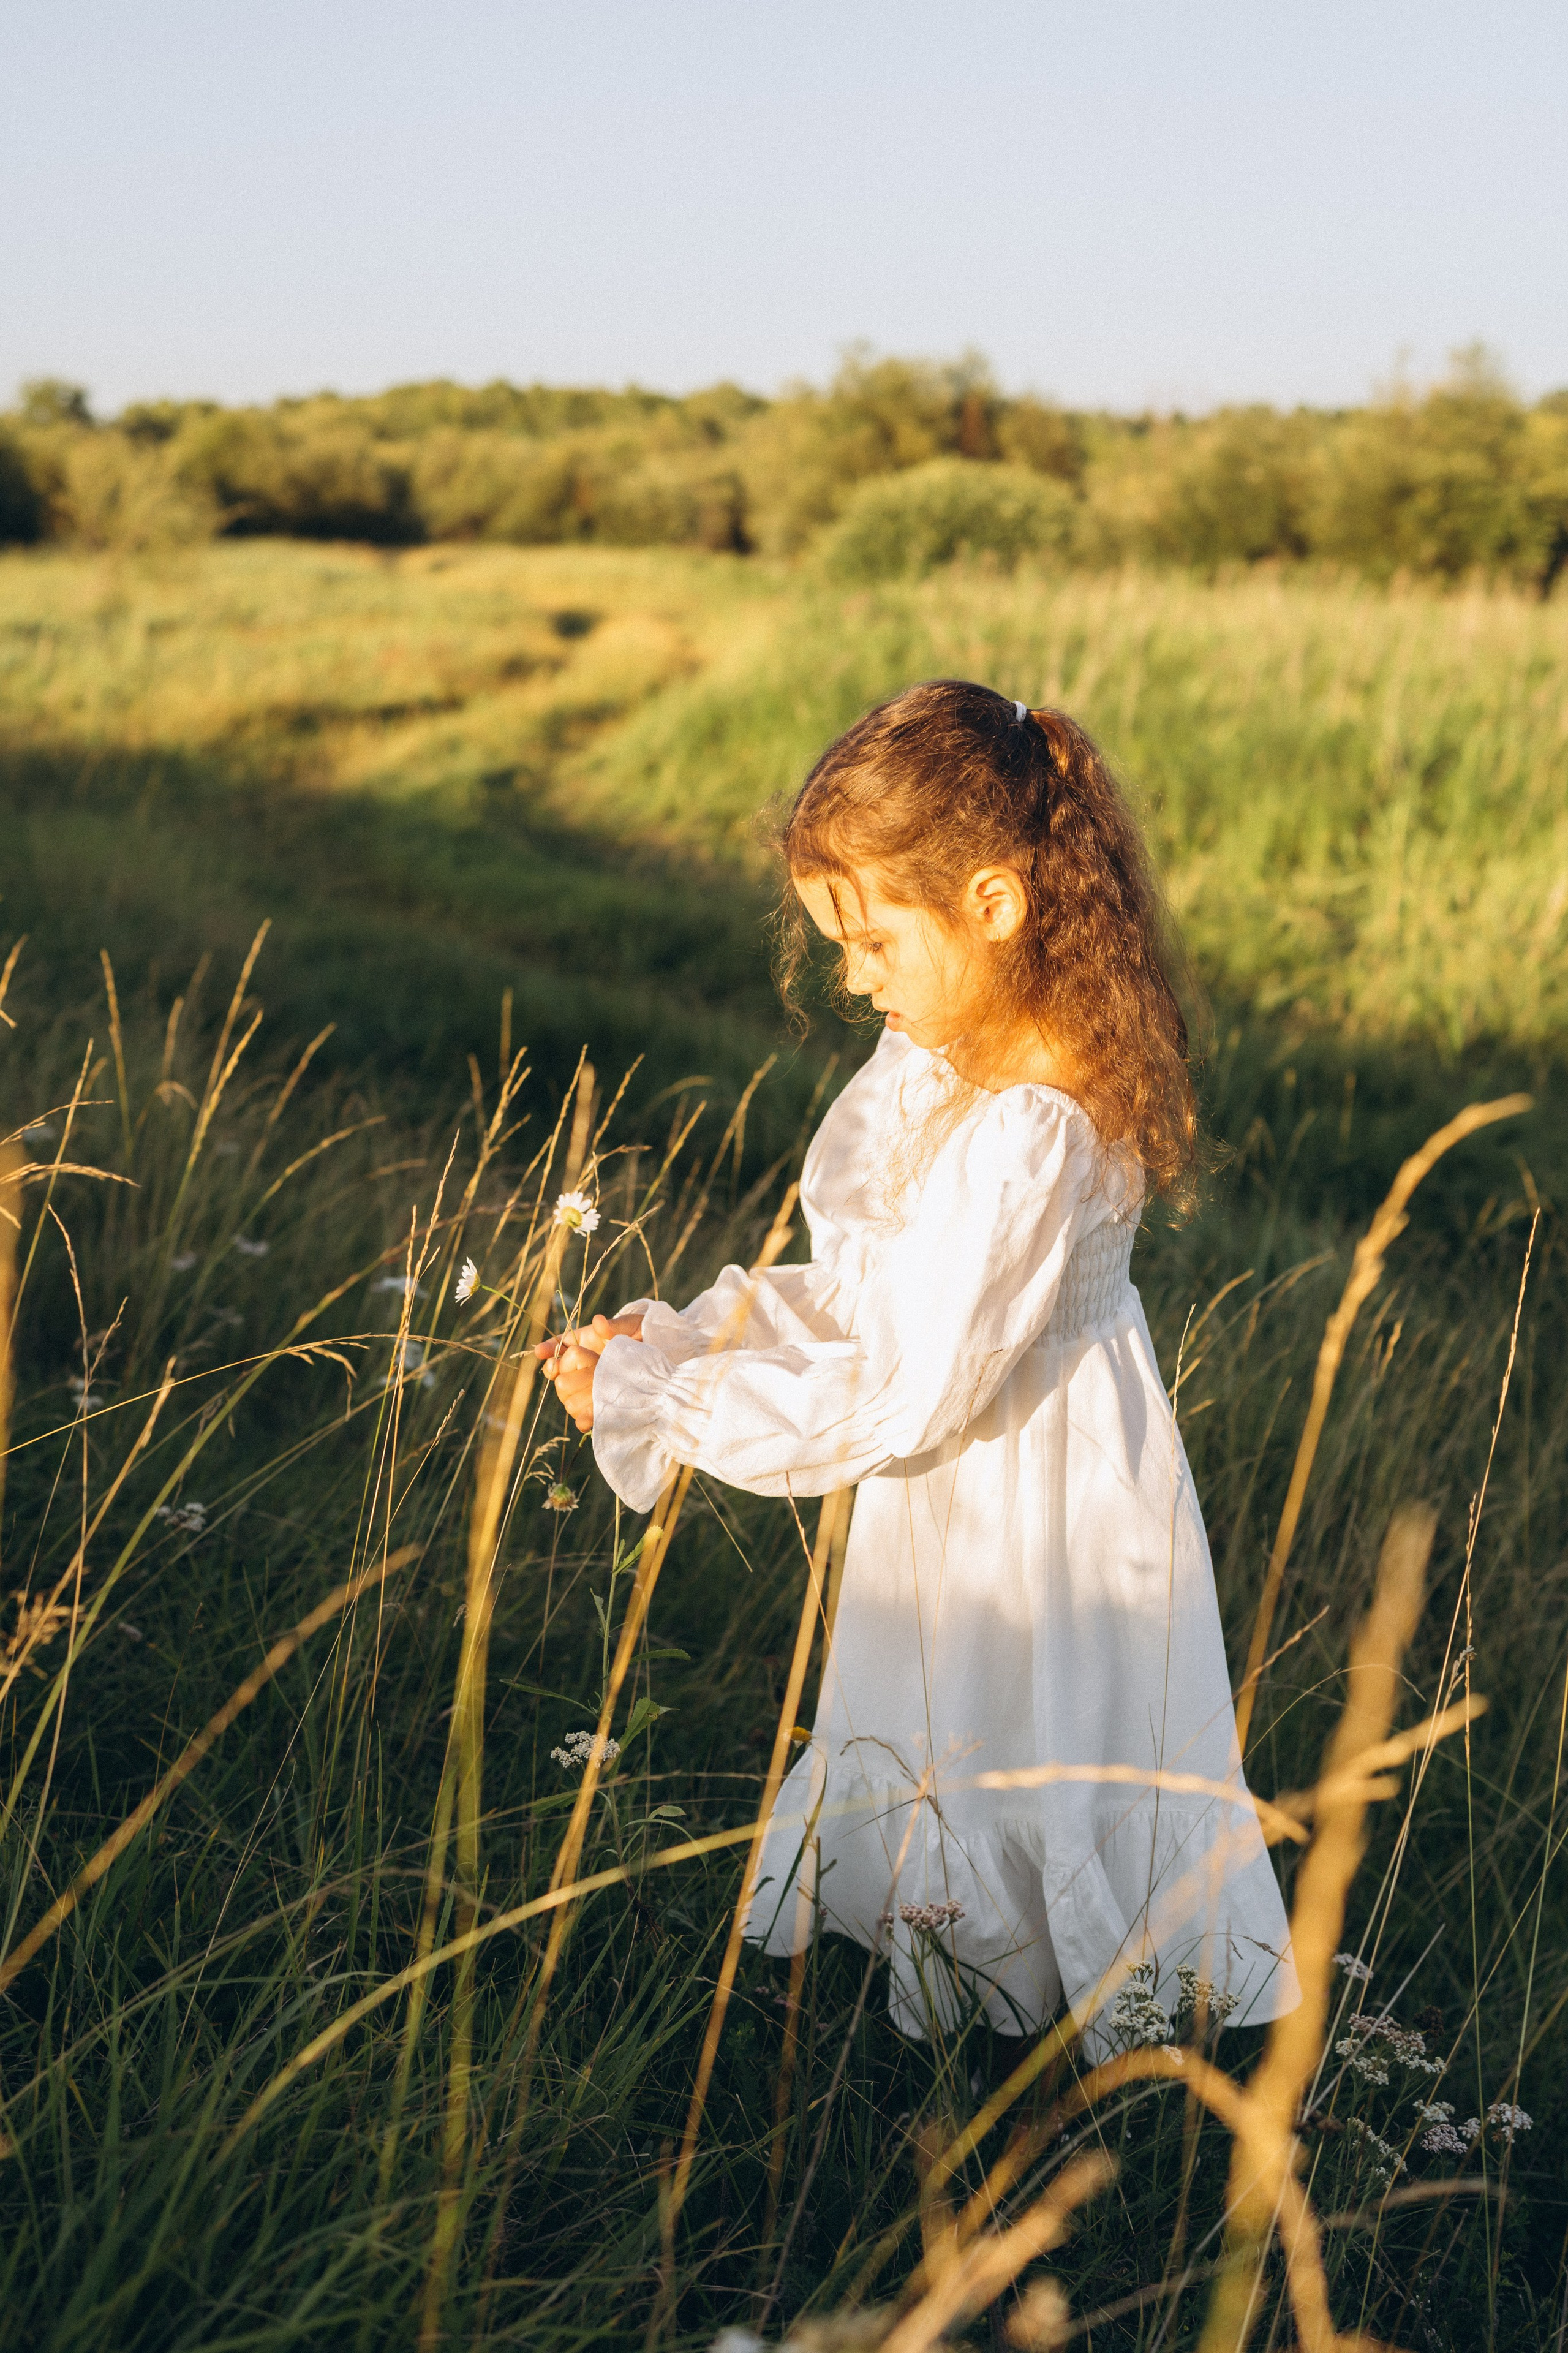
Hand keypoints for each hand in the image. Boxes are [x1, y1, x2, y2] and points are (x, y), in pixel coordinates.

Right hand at [537, 1313, 643, 1432]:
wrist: (669, 1354)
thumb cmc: (646, 1333)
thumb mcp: (632, 1325)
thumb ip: (615, 1326)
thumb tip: (598, 1322)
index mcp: (587, 1342)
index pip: (561, 1344)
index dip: (549, 1348)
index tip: (541, 1353)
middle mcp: (586, 1363)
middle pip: (560, 1369)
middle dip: (556, 1369)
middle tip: (555, 1369)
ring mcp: (593, 1382)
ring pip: (569, 1392)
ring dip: (567, 1392)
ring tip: (566, 1390)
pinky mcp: (604, 1400)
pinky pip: (587, 1412)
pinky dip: (583, 1417)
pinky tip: (583, 1420)